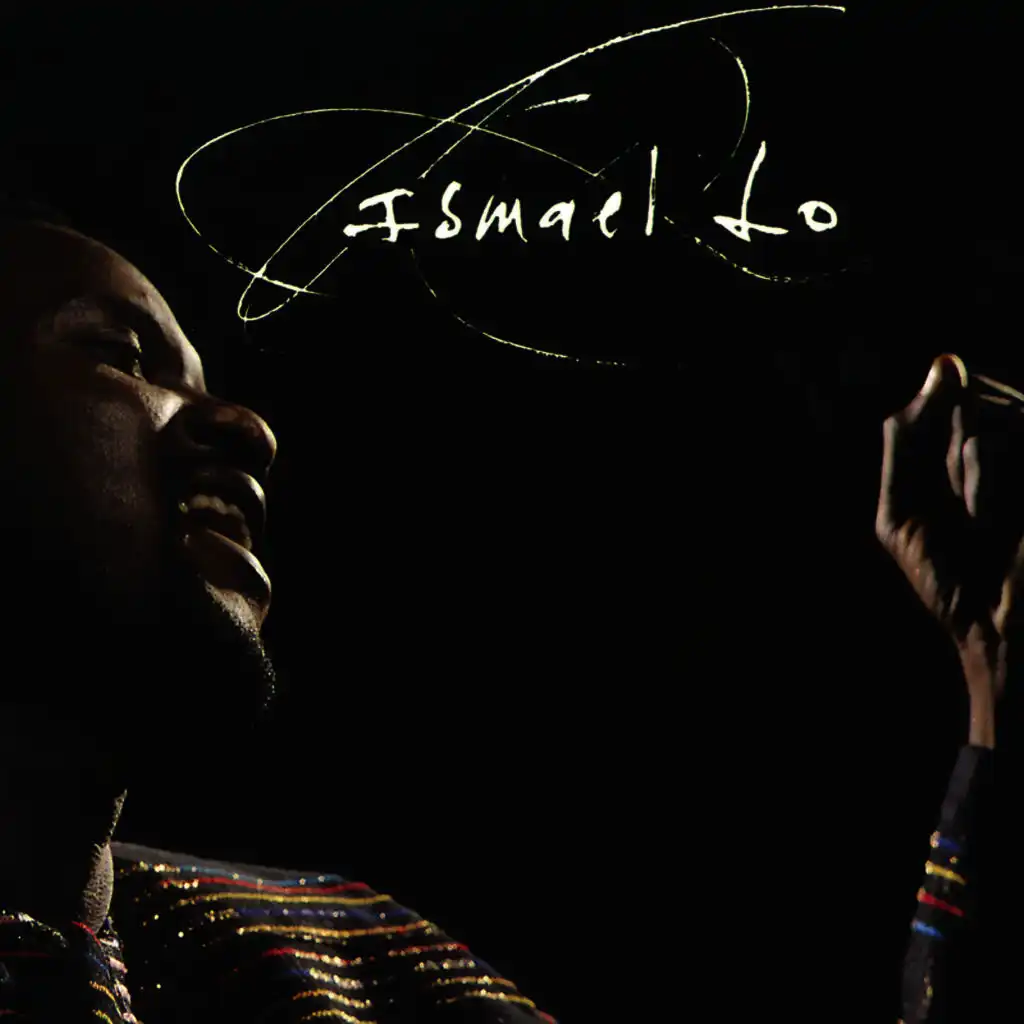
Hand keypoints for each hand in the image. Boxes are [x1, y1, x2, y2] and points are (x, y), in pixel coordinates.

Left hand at [875, 354, 1023, 742]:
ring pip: (979, 418)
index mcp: (988, 445)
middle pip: (963, 401)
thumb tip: (948, 363)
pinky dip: (980, 484)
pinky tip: (992, 523)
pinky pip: (997, 438)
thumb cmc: (953, 577)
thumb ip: (909, 436)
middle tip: (964, 517)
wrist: (1001, 633)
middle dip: (945, 461)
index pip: (950, 392)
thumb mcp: (903, 507)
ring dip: (965, 478)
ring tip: (985, 524)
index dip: (929, 438)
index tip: (938, 497)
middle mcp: (1023, 439)